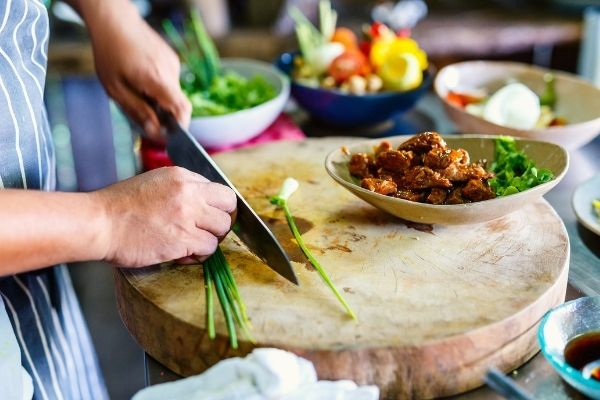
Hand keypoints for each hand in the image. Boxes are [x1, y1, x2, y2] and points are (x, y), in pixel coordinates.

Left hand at [86, 2, 190, 140]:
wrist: (115, 21)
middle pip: (176, 103)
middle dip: (164, 114)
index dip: (181, 126)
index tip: (171, 136)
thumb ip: (138, 111)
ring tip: (137, 91)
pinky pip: (169, 81)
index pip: (182, 109)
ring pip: (172, 92)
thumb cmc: (110, 54)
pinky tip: (142, 78)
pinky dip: (159, 87)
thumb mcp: (116, 89)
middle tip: (145, 116)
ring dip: (159, 99)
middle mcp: (170, 72)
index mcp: (157, 80)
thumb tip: (154, 132)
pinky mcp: (171, 58)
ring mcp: (172, 63)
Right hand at [92, 167, 236, 266]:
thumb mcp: (154, 183)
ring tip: (190, 244)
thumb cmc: (119, 207)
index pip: (220, 190)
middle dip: (220, 221)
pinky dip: (199, 255)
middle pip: (229, 207)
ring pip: (222, 229)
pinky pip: (209, 248)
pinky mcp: (183, 238)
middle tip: (206, 231)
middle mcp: (189, 192)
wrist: (98, 222)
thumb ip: (180, 189)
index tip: (208, 217)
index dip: (217, 207)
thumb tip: (202, 203)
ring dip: (210, 239)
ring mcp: (188, 215)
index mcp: (182, 176)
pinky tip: (182, 254)